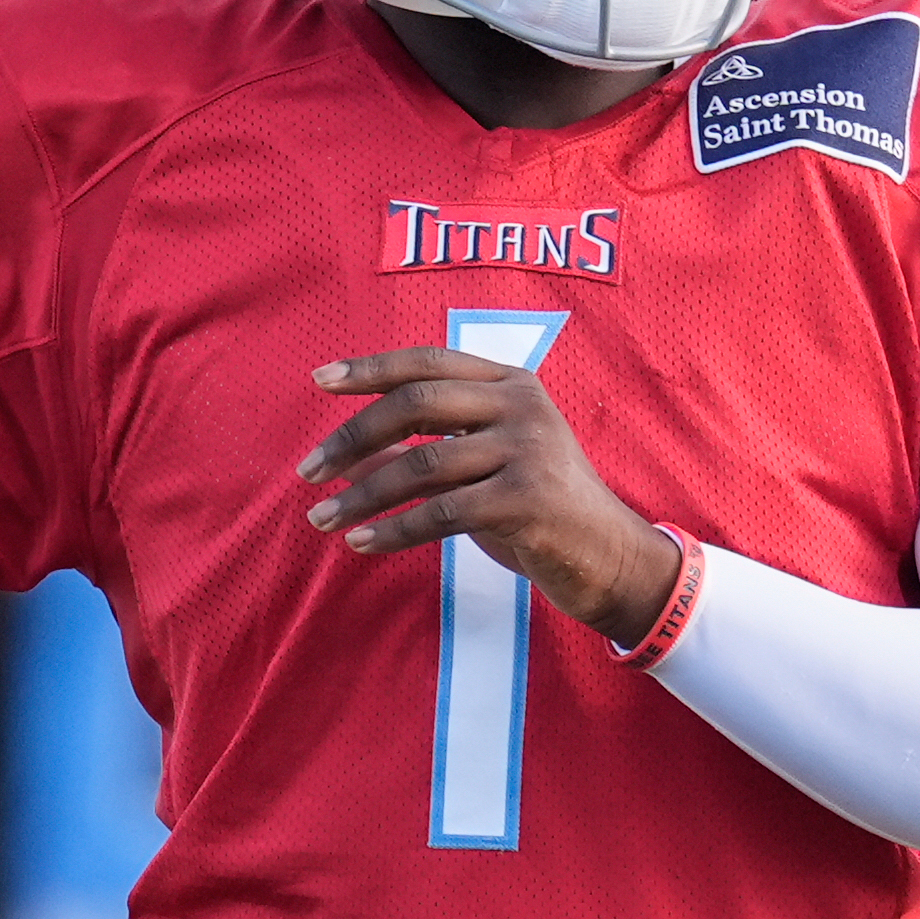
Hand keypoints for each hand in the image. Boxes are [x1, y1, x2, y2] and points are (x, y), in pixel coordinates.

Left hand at [296, 347, 681, 646]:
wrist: (611, 558)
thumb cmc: (539, 509)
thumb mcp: (481, 468)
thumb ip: (424, 453)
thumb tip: (348, 459)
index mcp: (511, 382)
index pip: (428, 360)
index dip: (370, 368)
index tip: (319, 379)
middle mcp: (521, 405)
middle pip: (416, 403)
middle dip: (352, 437)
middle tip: (308, 470)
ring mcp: (528, 450)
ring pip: (421, 465)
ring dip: (362, 494)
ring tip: (321, 518)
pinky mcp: (527, 500)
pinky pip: (441, 513)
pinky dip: (394, 530)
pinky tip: (361, 543)